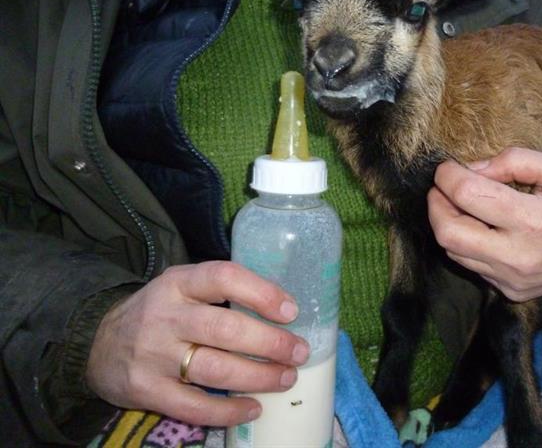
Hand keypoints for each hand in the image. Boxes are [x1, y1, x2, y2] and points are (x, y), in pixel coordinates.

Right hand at [86, 261, 308, 425]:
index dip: (261, 293)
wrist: (96, 343)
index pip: (224, 278)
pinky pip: (195, 406)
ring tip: (286, 378)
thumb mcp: (182, 287)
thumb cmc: (159, 313)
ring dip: (258, 376)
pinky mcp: (147, 391)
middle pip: (226, 329)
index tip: (291, 310)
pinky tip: (253, 408)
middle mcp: (166, 316)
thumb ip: (220, 293)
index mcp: (179, 283)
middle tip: (300, 352)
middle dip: (271, 343)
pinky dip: (229, 410)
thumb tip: (283, 309)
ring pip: (216, 368)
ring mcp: (154, 355)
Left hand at [427, 148, 541, 301]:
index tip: (448, 167)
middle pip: (448, 233)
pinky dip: (467, 242)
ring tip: (461, 203)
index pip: (468, 196)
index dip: (449, 176)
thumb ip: (514, 161)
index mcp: (534, 221)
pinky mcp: (511, 292)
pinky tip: (481, 226)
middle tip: (442, 187)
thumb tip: (473, 168)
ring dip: (447, 223)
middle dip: (436, 204)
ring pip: (454, 251)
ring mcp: (513, 280)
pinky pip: (472, 265)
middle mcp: (519, 257)